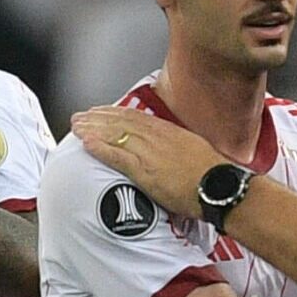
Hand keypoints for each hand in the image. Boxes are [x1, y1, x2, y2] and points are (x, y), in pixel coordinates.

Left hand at [70, 107, 219, 215]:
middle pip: (121, 122)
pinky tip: (86, 144)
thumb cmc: (211, 175)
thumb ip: (174, 147)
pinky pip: (118, 156)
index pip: (136, 117)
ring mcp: (150, 152)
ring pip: (115, 135)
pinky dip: (100, 149)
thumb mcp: (192, 150)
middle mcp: (157, 137)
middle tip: (80, 116)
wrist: (220, 186)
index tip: (100, 111)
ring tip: (76, 126)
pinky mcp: (145, 170)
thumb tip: (165, 150)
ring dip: (93, 129)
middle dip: (98, 118)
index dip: (115, 112)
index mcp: (169, 131)